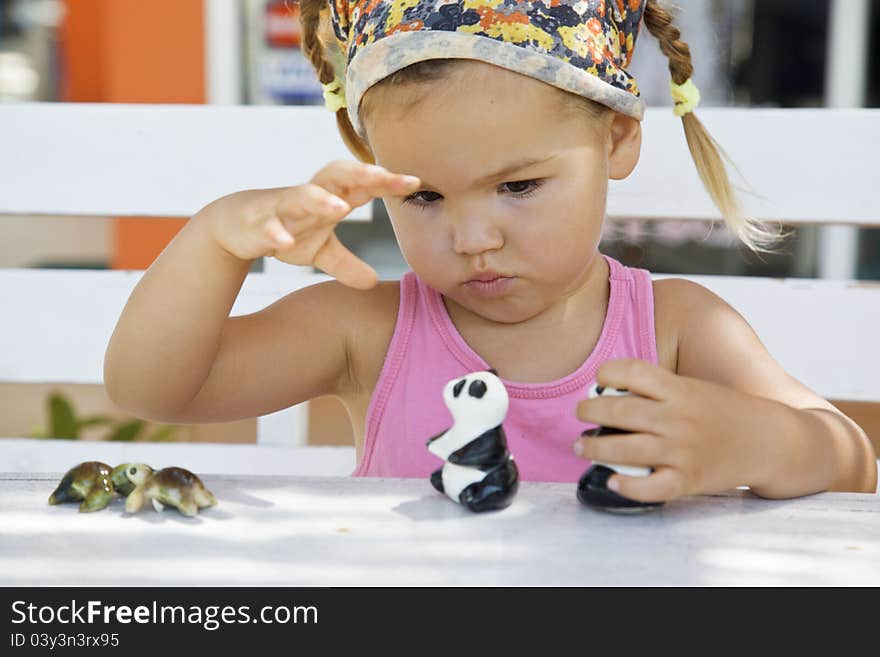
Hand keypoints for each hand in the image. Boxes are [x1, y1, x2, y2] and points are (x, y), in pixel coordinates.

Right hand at [202, 160, 420, 288]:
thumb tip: (373, 283)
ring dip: (319, 199)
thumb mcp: (319, 251)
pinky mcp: (257, 222)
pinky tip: (284, 243)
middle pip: (335, 175)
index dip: (386, 181)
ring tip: (340, 208)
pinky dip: (275, 233)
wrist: (235, 225)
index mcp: (329, 197)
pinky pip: (267, 225)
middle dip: (358, 173)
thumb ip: (346, 263)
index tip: (414, 183)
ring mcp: (281, 206)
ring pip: (301, 195)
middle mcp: (309, 195)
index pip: (361, 183)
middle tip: (382, 176)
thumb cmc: (287, 228)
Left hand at [573, 359, 776, 501]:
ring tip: (581, 447)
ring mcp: (683, 451)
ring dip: (595, 448)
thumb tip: (609, 392)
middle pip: (620, 410)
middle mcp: (679, 418)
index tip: (598, 380)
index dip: (607, 372)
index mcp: (680, 390)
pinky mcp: (689, 480)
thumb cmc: (726, 413)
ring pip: (626, 449)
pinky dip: (628, 486)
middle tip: (580, 414)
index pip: (632, 371)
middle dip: (589, 410)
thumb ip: (659, 390)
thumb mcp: (695, 389)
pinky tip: (613, 481)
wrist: (773, 441)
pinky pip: (651, 487)